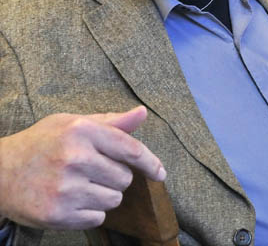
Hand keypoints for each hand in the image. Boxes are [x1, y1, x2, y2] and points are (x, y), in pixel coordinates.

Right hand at [0, 106, 165, 229]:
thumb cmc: (41, 144)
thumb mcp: (73, 123)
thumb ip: (111, 122)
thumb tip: (142, 113)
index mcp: (81, 131)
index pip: (132, 150)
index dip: (152, 164)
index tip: (161, 173)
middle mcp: (74, 158)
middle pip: (125, 178)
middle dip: (115, 177)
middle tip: (91, 172)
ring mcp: (65, 188)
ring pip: (114, 199)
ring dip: (104, 196)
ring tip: (80, 186)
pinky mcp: (58, 214)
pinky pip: (98, 218)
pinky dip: (90, 213)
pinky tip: (71, 200)